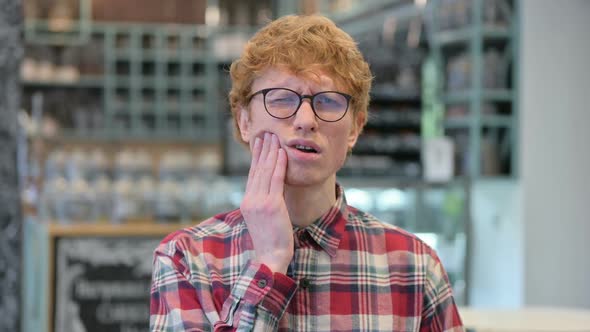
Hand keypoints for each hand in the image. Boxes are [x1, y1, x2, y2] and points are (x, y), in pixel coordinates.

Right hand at [240, 132, 292, 273]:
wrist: (270, 257)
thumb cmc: (270, 241)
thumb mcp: (263, 219)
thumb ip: (264, 203)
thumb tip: (271, 192)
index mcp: (247, 202)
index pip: (252, 175)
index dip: (256, 157)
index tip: (259, 143)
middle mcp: (251, 199)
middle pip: (257, 169)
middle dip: (262, 150)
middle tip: (266, 133)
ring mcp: (260, 202)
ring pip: (265, 171)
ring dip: (271, 152)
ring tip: (274, 137)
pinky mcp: (271, 205)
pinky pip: (276, 180)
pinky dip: (279, 164)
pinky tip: (282, 153)